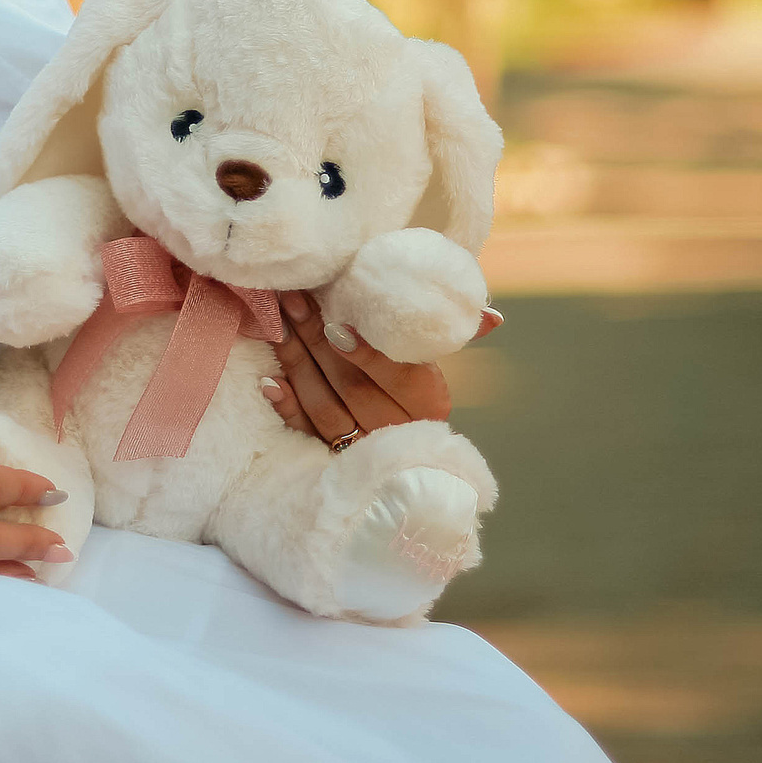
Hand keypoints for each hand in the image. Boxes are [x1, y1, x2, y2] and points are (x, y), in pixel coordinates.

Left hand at [259, 292, 497, 445]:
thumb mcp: (437, 366)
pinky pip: (306, 433)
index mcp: (429, 404)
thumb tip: (492, 315)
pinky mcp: (331, 459)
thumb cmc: (418, 393)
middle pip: (351, 387)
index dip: (366, 352)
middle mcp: (397, 430)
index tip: (337, 322)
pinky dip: (287, 407)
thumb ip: (456, 336)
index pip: (397, 376)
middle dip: (317, 340)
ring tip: (278, 326)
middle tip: (292, 302)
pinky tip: (269, 382)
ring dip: (296, 364)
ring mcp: (362, 449)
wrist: (410, 461)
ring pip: (324, 407)